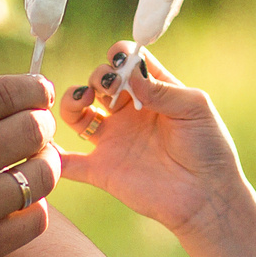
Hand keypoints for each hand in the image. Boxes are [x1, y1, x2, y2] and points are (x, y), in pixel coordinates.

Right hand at [0, 69, 57, 256]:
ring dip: (44, 163)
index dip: (33, 89)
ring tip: (35, 160)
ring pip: (43, 173)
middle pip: (32, 129)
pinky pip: (35, 217)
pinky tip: (17, 198)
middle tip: (35, 128)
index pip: (8, 92)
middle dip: (40, 124)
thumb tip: (26, 91)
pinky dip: (32, 205)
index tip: (37, 93)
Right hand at [55, 42, 246, 236]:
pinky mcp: (101, 170)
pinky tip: (46, 142)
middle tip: (110, 88)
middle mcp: (129, 113)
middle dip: (98, 76)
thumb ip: (162, 87)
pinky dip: (51, 154)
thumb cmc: (209, 149)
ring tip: (83, 101)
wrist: (207, 198)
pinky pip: (68, 162)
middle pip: (98, 81)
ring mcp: (113, 140)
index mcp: (152, 92)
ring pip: (76, 113)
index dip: (120, 57)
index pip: (126, 62)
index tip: (123, 64)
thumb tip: (129, 71)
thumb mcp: (194, 108)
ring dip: (72, 100)